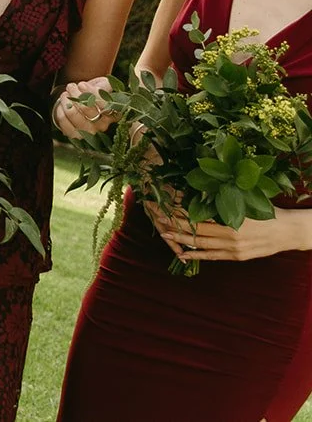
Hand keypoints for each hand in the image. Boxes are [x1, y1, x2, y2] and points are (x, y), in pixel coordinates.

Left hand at [53, 77, 115, 139]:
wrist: (81, 110)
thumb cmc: (93, 97)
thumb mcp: (103, 88)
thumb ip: (106, 85)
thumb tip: (106, 83)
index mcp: (113, 114)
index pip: (104, 104)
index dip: (91, 93)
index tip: (82, 84)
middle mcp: (103, 125)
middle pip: (86, 108)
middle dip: (75, 94)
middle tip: (71, 86)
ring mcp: (89, 132)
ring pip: (73, 114)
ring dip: (66, 101)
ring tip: (65, 94)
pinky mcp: (75, 136)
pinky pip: (64, 122)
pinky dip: (60, 111)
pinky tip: (62, 106)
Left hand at [156, 207, 305, 262]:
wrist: (289, 232)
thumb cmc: (269, 212)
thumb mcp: (247, 200)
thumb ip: (227, 198)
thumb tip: (205, 187)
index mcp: (232, 219)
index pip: (198, 214)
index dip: (179, 210)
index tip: (164, 203)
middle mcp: (230, 235)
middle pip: (194, 229)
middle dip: (173, 222)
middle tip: (155, 215)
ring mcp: (233, 248)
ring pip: (200, 244)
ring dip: (179, 239)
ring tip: (163, 233)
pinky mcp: (237, 257)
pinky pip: (212, 257)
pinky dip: (196, 256)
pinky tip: (182, 254)